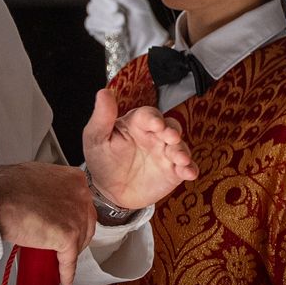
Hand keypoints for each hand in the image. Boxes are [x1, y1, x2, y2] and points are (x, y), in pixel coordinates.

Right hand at [0, 162, 94, 284]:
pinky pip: (69, 259)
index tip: (69, 226)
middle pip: (86, 223)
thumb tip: (49, 203)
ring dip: (70, 253)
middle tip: (64, 245)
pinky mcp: (68, 236)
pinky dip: (66, 271)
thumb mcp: (37, 178)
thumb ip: (51, 190)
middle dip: (76, 237)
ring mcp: (76, 216)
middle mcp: (81, 196)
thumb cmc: (6, 188)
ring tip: (59, 259)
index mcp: (74, 179)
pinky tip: (64, 277)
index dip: (75, 219)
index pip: (82, 205)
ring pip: (80, 242)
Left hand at [82, 89, 197, 209]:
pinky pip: (185, 168)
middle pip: (170, 127)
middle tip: (171, 137)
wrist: (108, 191)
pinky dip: (190, 169)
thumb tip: (104, 93)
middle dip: (172, 131)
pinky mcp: (173, 172)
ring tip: (180, 158)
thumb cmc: (102, 159)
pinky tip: (189, 172)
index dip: (153, 118)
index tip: (155, 124)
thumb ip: (102, 117)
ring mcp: (165, 154)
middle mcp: (155, 136)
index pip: (148, 115)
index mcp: (137, 124)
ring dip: (182, 151)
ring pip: (180, 147)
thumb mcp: (95, 137)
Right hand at [85, 0, 169, 50]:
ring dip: (107, 16)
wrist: (145, 40)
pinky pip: (91, 22)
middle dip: (103, 0)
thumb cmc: (143, 18)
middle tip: (116, 9)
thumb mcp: (140, 3)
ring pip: (92, 8)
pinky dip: (103, 26)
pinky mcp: (95, 26)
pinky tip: (116, 30)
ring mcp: (98, 11)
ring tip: (122, 22)